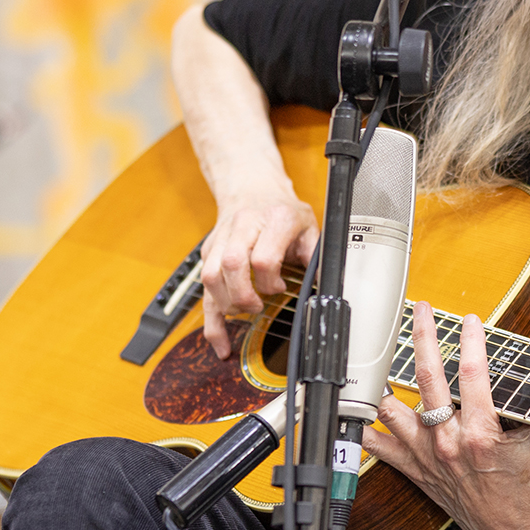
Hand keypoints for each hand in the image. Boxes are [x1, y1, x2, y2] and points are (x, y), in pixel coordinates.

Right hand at [200, 193, 317, 357]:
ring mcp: (221, 239)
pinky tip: (220, 342)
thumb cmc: (283, 210)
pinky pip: (202, 287)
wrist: (253, 187)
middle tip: (258, 307)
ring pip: (210, 276)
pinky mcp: (208, 251)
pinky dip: (210, 319)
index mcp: (274, 220)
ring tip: (244, 312)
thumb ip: (317, 258)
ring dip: (226, 303)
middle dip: (244, 296)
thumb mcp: (309, 227)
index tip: (281, 288)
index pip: (263, 258)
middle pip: (231, 266)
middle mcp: (243, 227)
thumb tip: (328, 290)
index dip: (271, 282)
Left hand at [366, 302, 529, 529]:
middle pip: (427, 378)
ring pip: (391, 409)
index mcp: (481, 433)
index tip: (471, 321)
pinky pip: (377, 447)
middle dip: (422, 337)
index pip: (474, 374)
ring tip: (377, 352)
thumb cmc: (525, 484)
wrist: (509, 529)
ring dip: (383, 381)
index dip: (472, 342)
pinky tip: (353, 406)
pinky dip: (363, 427)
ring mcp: (426, 455)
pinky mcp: (414, 468)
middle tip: (420, 310)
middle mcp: (448, 441)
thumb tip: (529, 373)